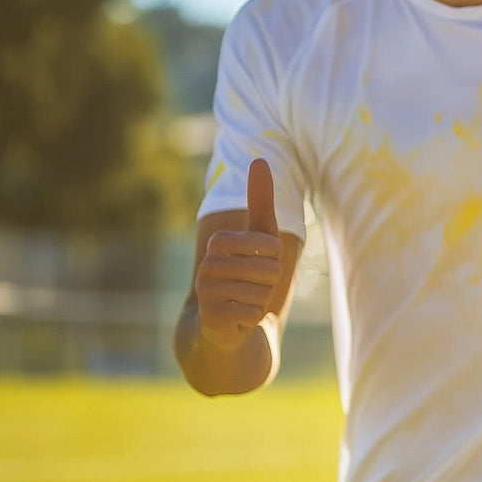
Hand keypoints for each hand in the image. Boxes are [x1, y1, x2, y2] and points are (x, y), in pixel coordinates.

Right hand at [194, 159, 290, 348]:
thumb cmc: (248, 273)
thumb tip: (259, 159)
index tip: (262, 262)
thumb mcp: (260, 236)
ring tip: (247, 300)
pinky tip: (239, 316)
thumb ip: (260, 200)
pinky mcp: (210, 317)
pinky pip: (252, 313)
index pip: (270, 244)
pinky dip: (254, 317)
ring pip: (261, 293)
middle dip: (271, 281)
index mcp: (220, 242)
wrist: (224, 322)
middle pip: (268, 269)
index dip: (275, 256)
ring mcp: (205, 292)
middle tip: (255, 286)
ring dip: (262, 300)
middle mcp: (207, 265)